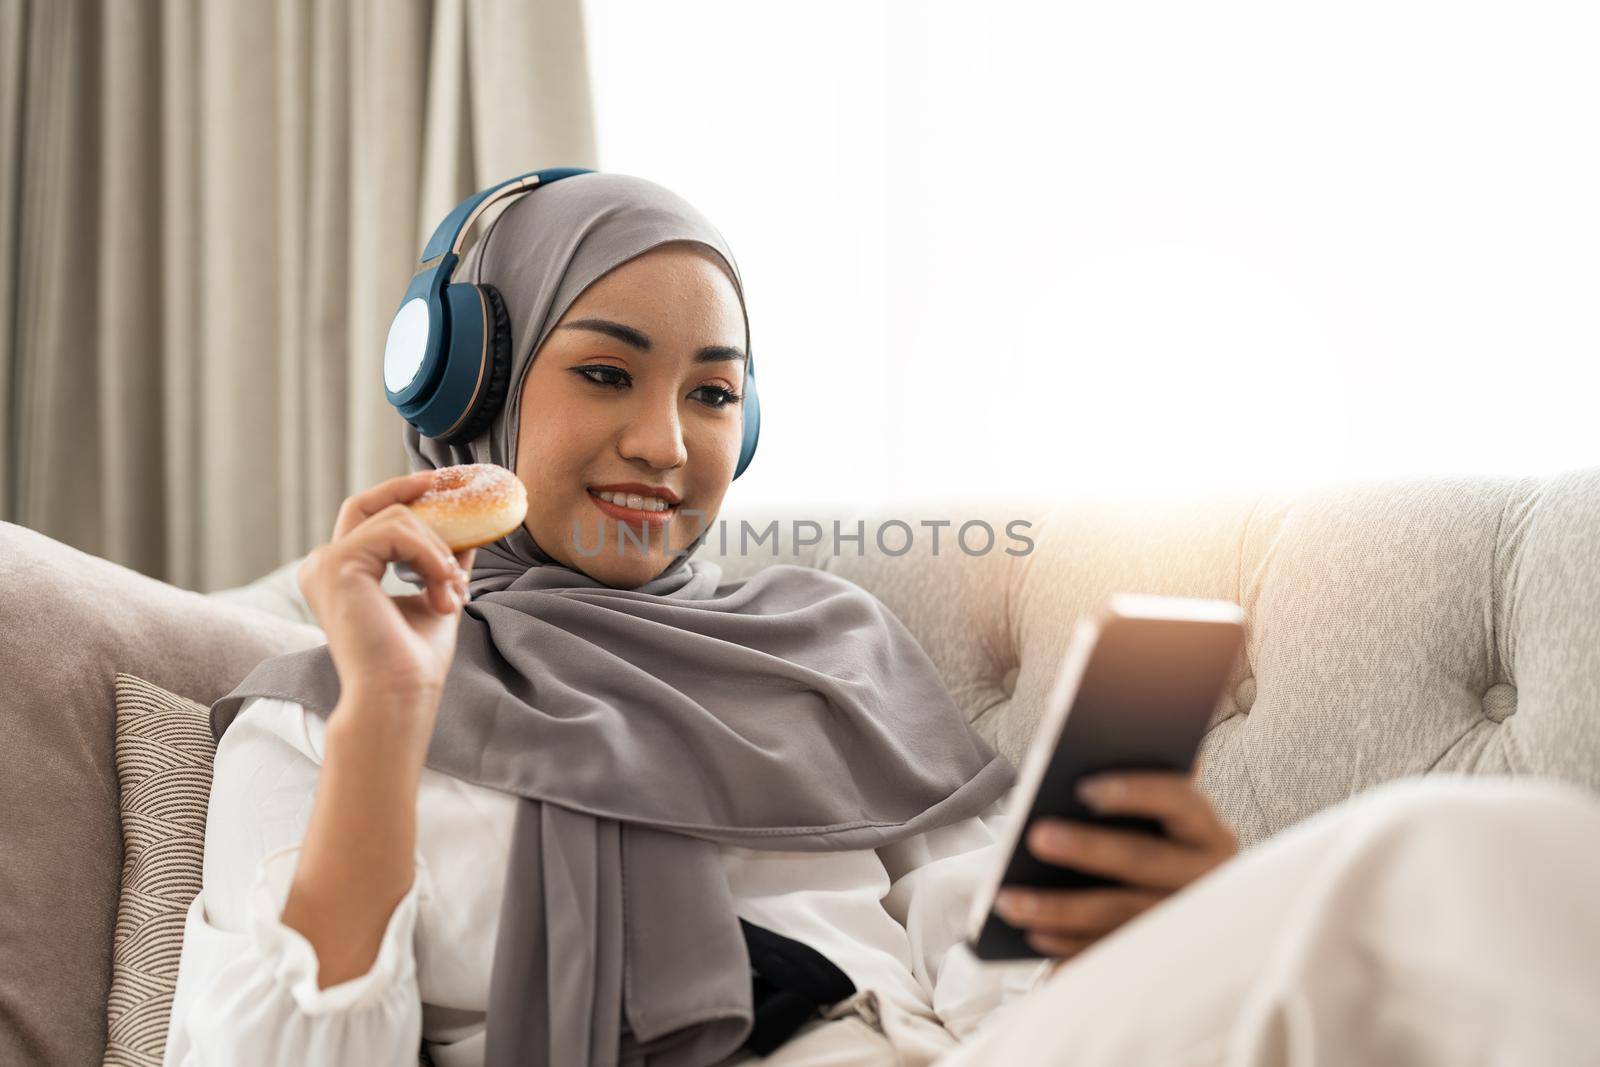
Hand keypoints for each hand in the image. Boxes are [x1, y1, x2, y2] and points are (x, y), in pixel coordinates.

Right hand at [298, 471, 476, 707]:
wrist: (399, 694)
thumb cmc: (412, 659)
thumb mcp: (433, 596)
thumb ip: (442, 563)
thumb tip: (471, 535)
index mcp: (339, 573)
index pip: (365, 514)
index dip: (398, 493)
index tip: (436, 483)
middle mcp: (322, 565)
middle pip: (370, 504)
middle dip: (412, 496)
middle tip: (453, 500)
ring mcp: (325, 563)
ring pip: (397, 519)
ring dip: (438, 551)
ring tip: (452, 590)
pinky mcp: (338, 565)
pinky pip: (398, 533)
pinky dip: (431, 557)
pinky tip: (442, 588)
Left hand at [994, 771, 1237, 967]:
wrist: (1190, 912)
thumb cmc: (1159, 846)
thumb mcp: (1160, 820)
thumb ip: (1135, 788)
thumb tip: (1095, 748)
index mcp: (1208, 831)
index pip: (1179, 800)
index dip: (1135, 791)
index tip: (1084, 788)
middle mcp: (1207, 877)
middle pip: (1143, 860)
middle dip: (1088, 848)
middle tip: (1036, 836)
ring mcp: (1185, 923)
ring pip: (1119, 914)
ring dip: (1060, 908)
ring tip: (1007, 899)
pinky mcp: (1160, 958)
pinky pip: (1110, 952)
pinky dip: (1069, 944)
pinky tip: (1033, 932)